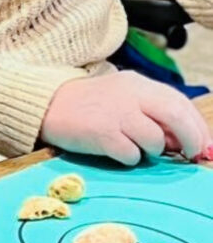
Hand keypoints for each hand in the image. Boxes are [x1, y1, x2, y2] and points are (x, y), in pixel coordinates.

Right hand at [40, 72, 209, 164]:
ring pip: (156, 140)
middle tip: (191, 156)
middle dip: (191, 140)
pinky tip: (117, 151)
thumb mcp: (122, 98)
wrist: (46, 104)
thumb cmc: (88, 105)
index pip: (180, 103)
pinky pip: (132, 155)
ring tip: (136, 147)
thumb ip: (151, 113)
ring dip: (153, 150)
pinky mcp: (102, 133)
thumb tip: (181, 140)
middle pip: (176, 117)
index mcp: (138, 84)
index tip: (204, 146)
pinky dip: (130, 158)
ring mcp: (116, 114)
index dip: (198, 126)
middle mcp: (130, 95)